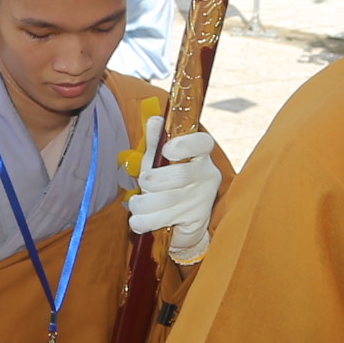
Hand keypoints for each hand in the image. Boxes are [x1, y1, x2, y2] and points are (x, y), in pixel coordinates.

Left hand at [128, 123, 222, 263]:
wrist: (182, 220)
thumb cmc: (169, 182)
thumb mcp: (160, 159)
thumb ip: (156, 140)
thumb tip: (155, 120)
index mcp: (200, 154)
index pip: (203, 143)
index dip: (185, 145)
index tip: (168, 150)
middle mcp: (207, 175)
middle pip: (181, 175)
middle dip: (154, 180)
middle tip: (143, 182)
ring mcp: (203, 199)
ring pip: (169, 200)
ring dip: (144, 203)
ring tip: (137, 203)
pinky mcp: (196, 221)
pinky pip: (164, 221)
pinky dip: (144, 222)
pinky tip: (139, 220)